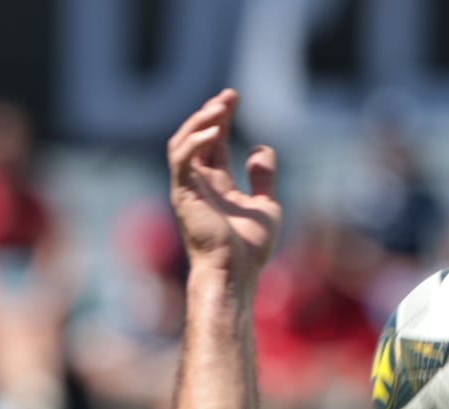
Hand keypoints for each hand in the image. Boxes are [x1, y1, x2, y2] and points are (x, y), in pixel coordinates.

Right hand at [166, 90, 280, 279]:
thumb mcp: (266, 205)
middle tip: (229, 95)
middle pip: (197, 136)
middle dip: (210, 112)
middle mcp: (199, 184)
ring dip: (199, 122)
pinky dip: (195, 141)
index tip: (234, 98)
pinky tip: (214, 130)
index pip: (214, 142)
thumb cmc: (249, 249)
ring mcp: (188, 188)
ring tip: (220, 107)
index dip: (222, 117)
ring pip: (182, 143)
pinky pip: (181, 159)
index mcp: (217, 185)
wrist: (234, 272)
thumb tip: (260, 148)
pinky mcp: (183, 194)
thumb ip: (263, 177)